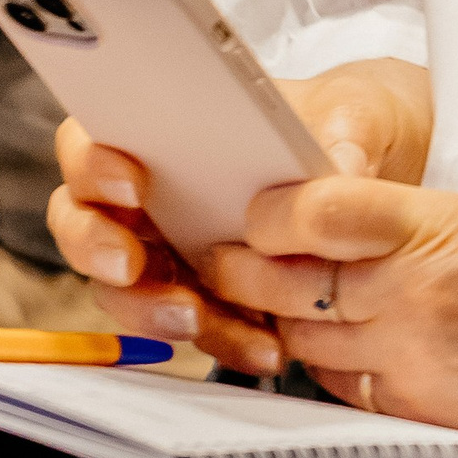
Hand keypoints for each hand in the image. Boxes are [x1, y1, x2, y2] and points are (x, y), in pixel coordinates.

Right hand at [45, 58, 435, 360]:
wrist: (376, 170)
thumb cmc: (346, 122)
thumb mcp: (356, 111)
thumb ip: (346, 133)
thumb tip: (340, 169)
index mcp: (162, 130)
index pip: (88, 139)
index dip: (92, 163)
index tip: (131, 181)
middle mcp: (151, 195)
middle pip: (82, 222)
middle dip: (94, 248)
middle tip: (130, 265)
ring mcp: (170, 251)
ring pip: (123, 289)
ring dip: (149, 308)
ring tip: (196, 317)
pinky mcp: (206, 298)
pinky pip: (190, 329)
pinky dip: (220, 340)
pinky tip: (263, 346)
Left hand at [199, 176, 457, 457]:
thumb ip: (414, 218)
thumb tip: (334, 218)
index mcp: (441, 224)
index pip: (317, 209)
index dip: (268, 209)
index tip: (254, 205)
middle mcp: (416, 293)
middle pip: (289, 280)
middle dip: (244, 267)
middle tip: (223, 252)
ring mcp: (413, 360)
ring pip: (303, 337)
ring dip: (277, 318)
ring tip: (263, 298)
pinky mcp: (419, 413)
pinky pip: (340, 386)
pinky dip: (322, 364)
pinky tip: (325, 346)